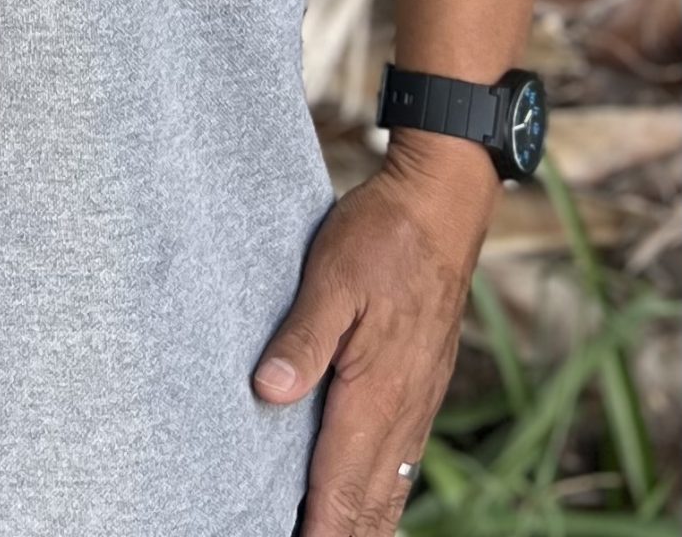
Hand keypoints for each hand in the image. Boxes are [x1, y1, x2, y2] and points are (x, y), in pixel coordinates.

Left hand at [250, 139, 499, 533]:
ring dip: (362, 525)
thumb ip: (302, 337)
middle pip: (369, 503)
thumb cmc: (383, 236)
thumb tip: (268, 394)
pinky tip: (369, 505)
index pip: (341, 486)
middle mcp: (403, 412)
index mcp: (376, 392)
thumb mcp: (332, 276)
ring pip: (390, 489)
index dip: (319, 530)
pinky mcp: (422, 389)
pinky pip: (402, 463)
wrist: (442, 208)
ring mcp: (418, 404)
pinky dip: (383, 497)